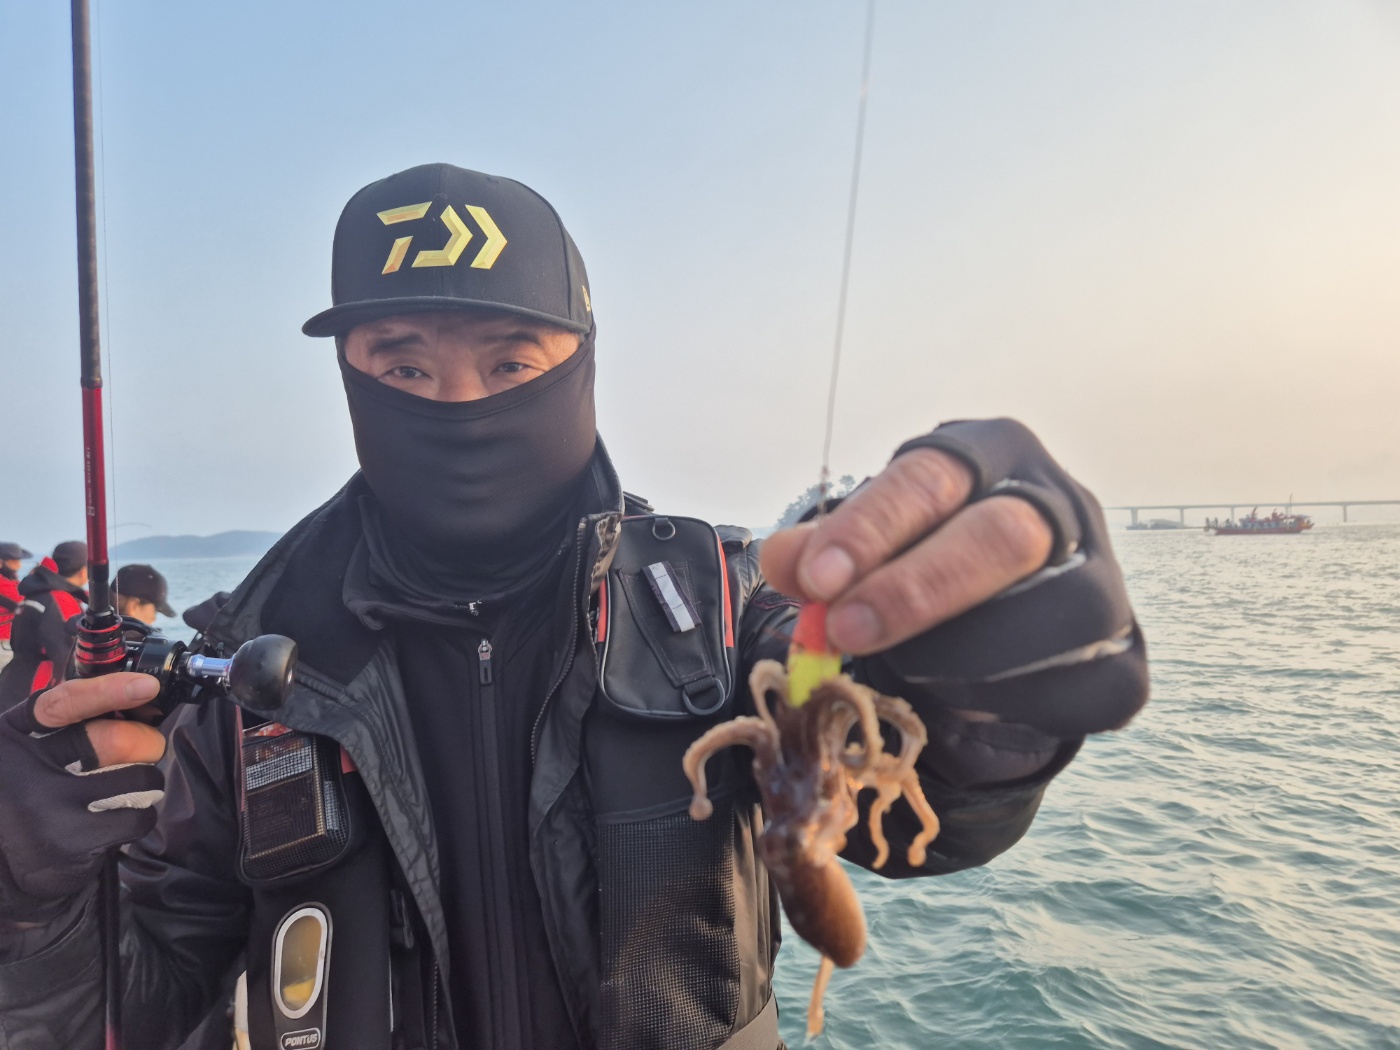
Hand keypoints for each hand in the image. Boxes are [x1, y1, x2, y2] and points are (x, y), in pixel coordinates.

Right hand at [0, 674, 166, 923]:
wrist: (3, 863)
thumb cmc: (28, 793)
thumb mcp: (29, 750)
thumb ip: (69, 723)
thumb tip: (139, 699)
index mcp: (15, 736)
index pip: (62, 704)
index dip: (107, 690)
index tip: (148, 686)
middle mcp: (24, 769)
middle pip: (112, 740)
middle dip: (146, 740)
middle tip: (149, 747)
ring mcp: (46, 807)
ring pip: (135, 778)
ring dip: (146, 781)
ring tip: (127, 789)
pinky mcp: (69, 841)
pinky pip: (137, 817)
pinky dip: (140, 816)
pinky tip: (117, 820)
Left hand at [762, 418, 1147, 736]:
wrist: (1005, 635)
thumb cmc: (925, 567)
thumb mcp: (870, 548)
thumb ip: (824, 553)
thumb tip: (782, 558)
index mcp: (992, 454)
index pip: (932, 476)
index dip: (872, 526)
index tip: (817, 579)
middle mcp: (1062, 504)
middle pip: (1000, 538)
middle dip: (914, 592)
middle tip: (845, 633)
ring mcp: (1104, 581)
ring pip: (1037, 622)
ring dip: (950, 660)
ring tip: (904, 671)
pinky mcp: (1126, 660)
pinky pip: (1067, 691)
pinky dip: (1001, 705)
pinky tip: (962, 702)